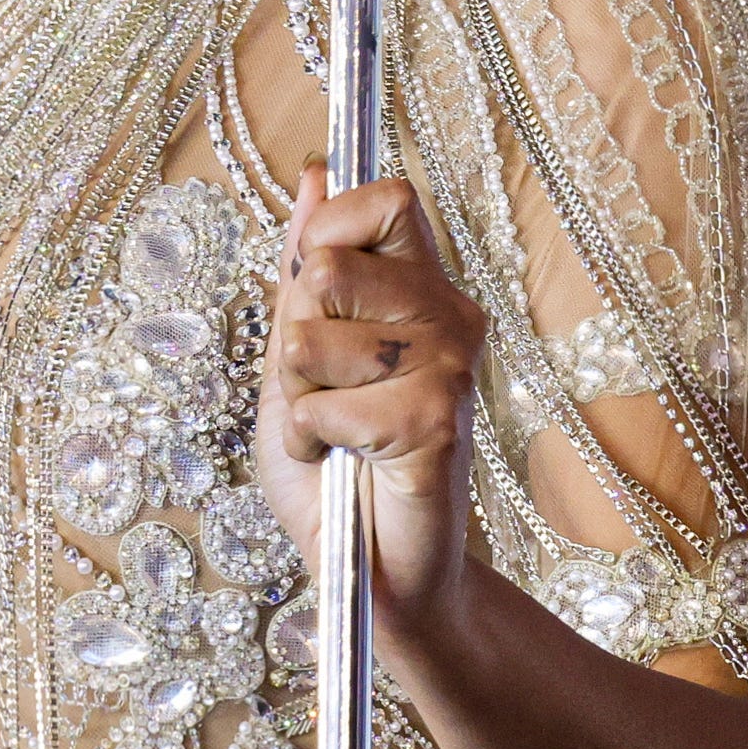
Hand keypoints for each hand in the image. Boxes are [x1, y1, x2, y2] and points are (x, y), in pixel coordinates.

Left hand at [254, 162, 488, 636]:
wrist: (373, 574)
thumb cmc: (335, 469)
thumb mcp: (298, 357)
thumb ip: (304, 270)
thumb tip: (313, 174)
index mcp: (424, 291)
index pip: (387, 198)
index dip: (329, 231)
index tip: (313, 292)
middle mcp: (451, 319)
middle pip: (331, 267)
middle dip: (296, 338)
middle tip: (328, 388)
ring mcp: (451, 369)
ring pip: (311, 339)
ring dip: (299, 399)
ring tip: (337, 433)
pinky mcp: (436, 422)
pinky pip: (322, 407)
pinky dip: (310, 443)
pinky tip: (345, 464)